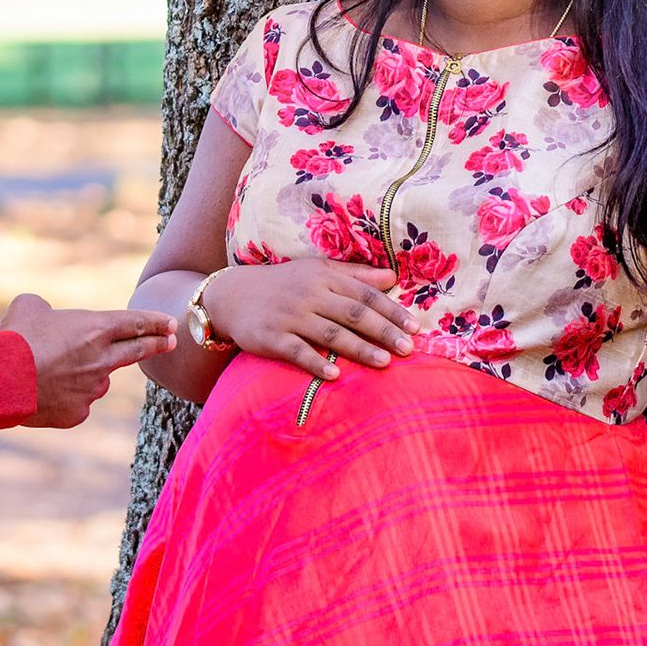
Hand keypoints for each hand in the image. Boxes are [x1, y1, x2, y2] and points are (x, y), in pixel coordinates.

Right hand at [0, 293, 177, 427]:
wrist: (3, 380)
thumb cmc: (16, 337)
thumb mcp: (30, 306)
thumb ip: (46, 310)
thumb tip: (45, 316)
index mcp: (95, 328)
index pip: (136, 322)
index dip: (156, 322)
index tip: (171, 324)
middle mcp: (101, 360)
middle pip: (136, 351)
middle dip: (157, 345)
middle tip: (170, 342)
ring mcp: (92, 389)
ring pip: (96, 379)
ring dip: (84, 373)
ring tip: (49, 368)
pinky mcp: (78, 413)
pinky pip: (76, 402)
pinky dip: (64, 395)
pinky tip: (42, 391)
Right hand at [203, 260, 418, 378]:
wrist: (232, 295)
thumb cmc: (283, 283)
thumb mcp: (316, 271)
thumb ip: (354, 275)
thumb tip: (391, 277)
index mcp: (323, 277)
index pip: (364, 294)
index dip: (391, 310)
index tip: (415, 327)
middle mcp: (308, 294)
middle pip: (352, 313)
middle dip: (383, 331)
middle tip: (408, 349)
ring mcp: (289, 316)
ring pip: (330, 333)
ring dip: (359, 348)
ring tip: (384, 363)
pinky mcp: (271, 337)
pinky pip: (297, 351)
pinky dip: (317, 362)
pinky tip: (336, 374)